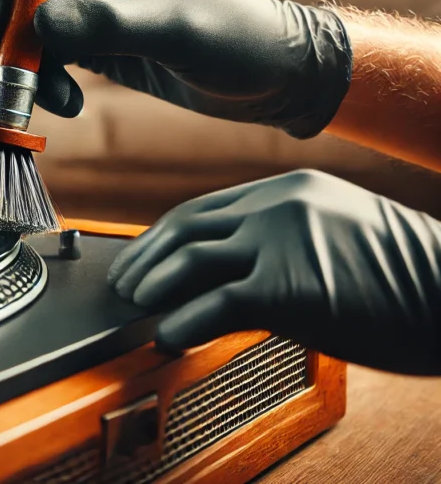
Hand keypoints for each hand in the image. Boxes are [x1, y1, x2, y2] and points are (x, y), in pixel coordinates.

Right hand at [0, 0, 352, 138]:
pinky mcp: (101, 44)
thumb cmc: (234, 40)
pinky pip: (55, 60)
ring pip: (34, 35)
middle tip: (9, 84)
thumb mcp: (172, 31)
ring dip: (33, 72)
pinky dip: (51, 84)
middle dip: (11, 43)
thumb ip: (106, 24)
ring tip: (58, 103)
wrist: (272, 76)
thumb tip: (38, 21)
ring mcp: (98, 10)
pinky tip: (71, 105)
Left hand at [107, 169, 440, 375]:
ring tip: (137, 309)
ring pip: (190, 259)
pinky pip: (214, 304)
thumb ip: (280, 239)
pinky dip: (182, 323)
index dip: (161, 238)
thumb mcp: (336, 233)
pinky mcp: (287, 287)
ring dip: (153, 286)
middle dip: (144, 259)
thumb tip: (225, 273)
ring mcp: (281, 242)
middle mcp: (277, 206)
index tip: (141, 259)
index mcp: (287, 190)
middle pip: (184, 227)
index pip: (201, 209)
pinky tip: (168, 337)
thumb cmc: (404, 276)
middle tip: (123, 286)